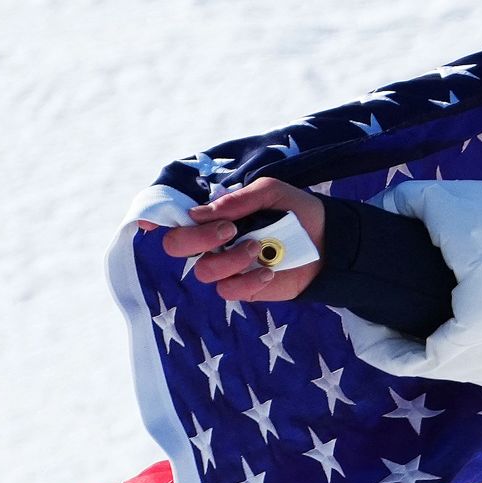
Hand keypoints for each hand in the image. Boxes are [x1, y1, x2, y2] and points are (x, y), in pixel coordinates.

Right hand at [158, 176, 327, 302]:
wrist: (332, 242)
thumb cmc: (299, 212)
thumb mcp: (273, 192)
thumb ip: (240, 199)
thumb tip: (201, 212)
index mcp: (215, 215)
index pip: (175, 217)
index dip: (155, 218)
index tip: (149, 222)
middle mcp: (213, 241)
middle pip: (177, 246)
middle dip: (196, 238)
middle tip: (228, 229)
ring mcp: (227, 266)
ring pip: (204, 270)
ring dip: (230, 259)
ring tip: (259, 247)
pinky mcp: (243, 288)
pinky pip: (229, 290)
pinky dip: (248, 281)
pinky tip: (269, 272)